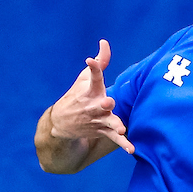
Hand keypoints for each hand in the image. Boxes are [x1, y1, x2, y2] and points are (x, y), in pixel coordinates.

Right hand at [49, 39, 133, 154]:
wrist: (61, 123)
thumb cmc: (78, 95)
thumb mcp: (85, 78)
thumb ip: (100, 61)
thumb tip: (104, 42)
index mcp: (90, 89)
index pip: (92, 76)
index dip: (93, 67)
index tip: (90, 61)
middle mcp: (93, 105)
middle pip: (100, 103)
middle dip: (104, 103)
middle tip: (107, 102)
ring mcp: (98, 119)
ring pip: (108, 122)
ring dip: (114, 125)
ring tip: (121, 129)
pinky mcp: (102, 130)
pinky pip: (114, 138)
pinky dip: (123, 144)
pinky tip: (131, 149)